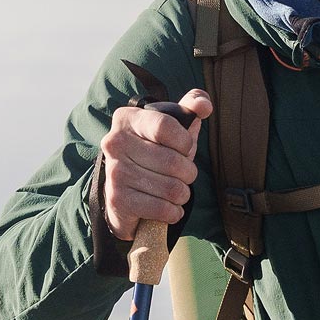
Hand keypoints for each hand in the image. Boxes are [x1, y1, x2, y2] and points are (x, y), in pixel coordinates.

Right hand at [99, 90, 210, 240]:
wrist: (125, 193)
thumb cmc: (154, 153)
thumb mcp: (172, 127)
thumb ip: (190, 108)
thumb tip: (204, 106)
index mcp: (128, 118)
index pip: (166, 126)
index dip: (185, 141)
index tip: (185, 148)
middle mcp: (115, 142)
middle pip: (173, 161)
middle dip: (188, 173)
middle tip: (183, 175)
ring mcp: (115, 172)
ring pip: (171, 188)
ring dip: (182, 194)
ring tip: (176, 191)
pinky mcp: (118, 199)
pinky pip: (162, 209)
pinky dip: (174, 212)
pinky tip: (170, 208)